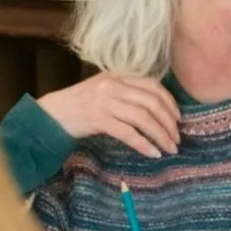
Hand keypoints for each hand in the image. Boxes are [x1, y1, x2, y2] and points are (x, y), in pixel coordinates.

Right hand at [37, 73, 179, 159]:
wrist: (51, 114)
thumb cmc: (80, 105)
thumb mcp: (104, 91)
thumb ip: (127, 93)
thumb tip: (157, 109)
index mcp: (117, 76)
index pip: (152, 86)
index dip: (170, 103)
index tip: (179, 119)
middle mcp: (113, 86)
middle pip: (152, 102)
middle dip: (169, 123)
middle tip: (177, 138)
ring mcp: (105, 101)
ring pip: (143, 118)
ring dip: (161, 135)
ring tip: (170, 148)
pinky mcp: (98, 119)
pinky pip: (128, 133)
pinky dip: (144, 144)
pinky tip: (153, 153)